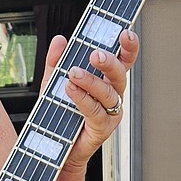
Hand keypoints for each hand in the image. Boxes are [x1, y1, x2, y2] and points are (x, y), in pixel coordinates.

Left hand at [44, 28, 138, 166]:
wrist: (56, 147)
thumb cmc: (60, 114)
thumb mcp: (53, 84)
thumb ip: (56, 63)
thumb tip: (59, 40)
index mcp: (107, 80)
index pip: (123, 59)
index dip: (128, 46)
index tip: (124, 33)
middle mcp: (113, 95)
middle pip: (120, 74)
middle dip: (109, 62)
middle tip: (95, 54)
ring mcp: (110, 112)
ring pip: (108, 92)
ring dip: (91, 81)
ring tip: (73, 73)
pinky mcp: (103, 128)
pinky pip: (96, 111)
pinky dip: (83, 99)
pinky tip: (70, 90)